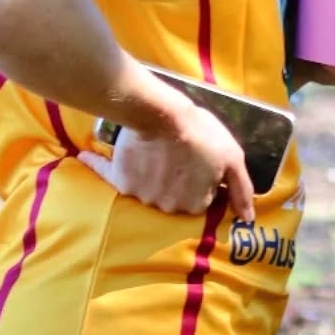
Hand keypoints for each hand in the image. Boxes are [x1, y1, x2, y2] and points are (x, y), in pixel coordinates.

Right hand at [78, 95, 255, 218]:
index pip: (200, 199)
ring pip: (147, 186)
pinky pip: (105, 174)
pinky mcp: (119, 178)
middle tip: (180, 154)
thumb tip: (248, 219)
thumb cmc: (202, 135)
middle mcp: (166, 206)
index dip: (203, 179)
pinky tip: (86, 157)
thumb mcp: (232, 159)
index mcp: (193, 204)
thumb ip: (241, 191)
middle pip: (174, 196)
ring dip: (152, 170)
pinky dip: (96, 165)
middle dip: (178, 178)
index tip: (202, 162)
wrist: (163, 115)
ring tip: (158, 147)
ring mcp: (140, 195)